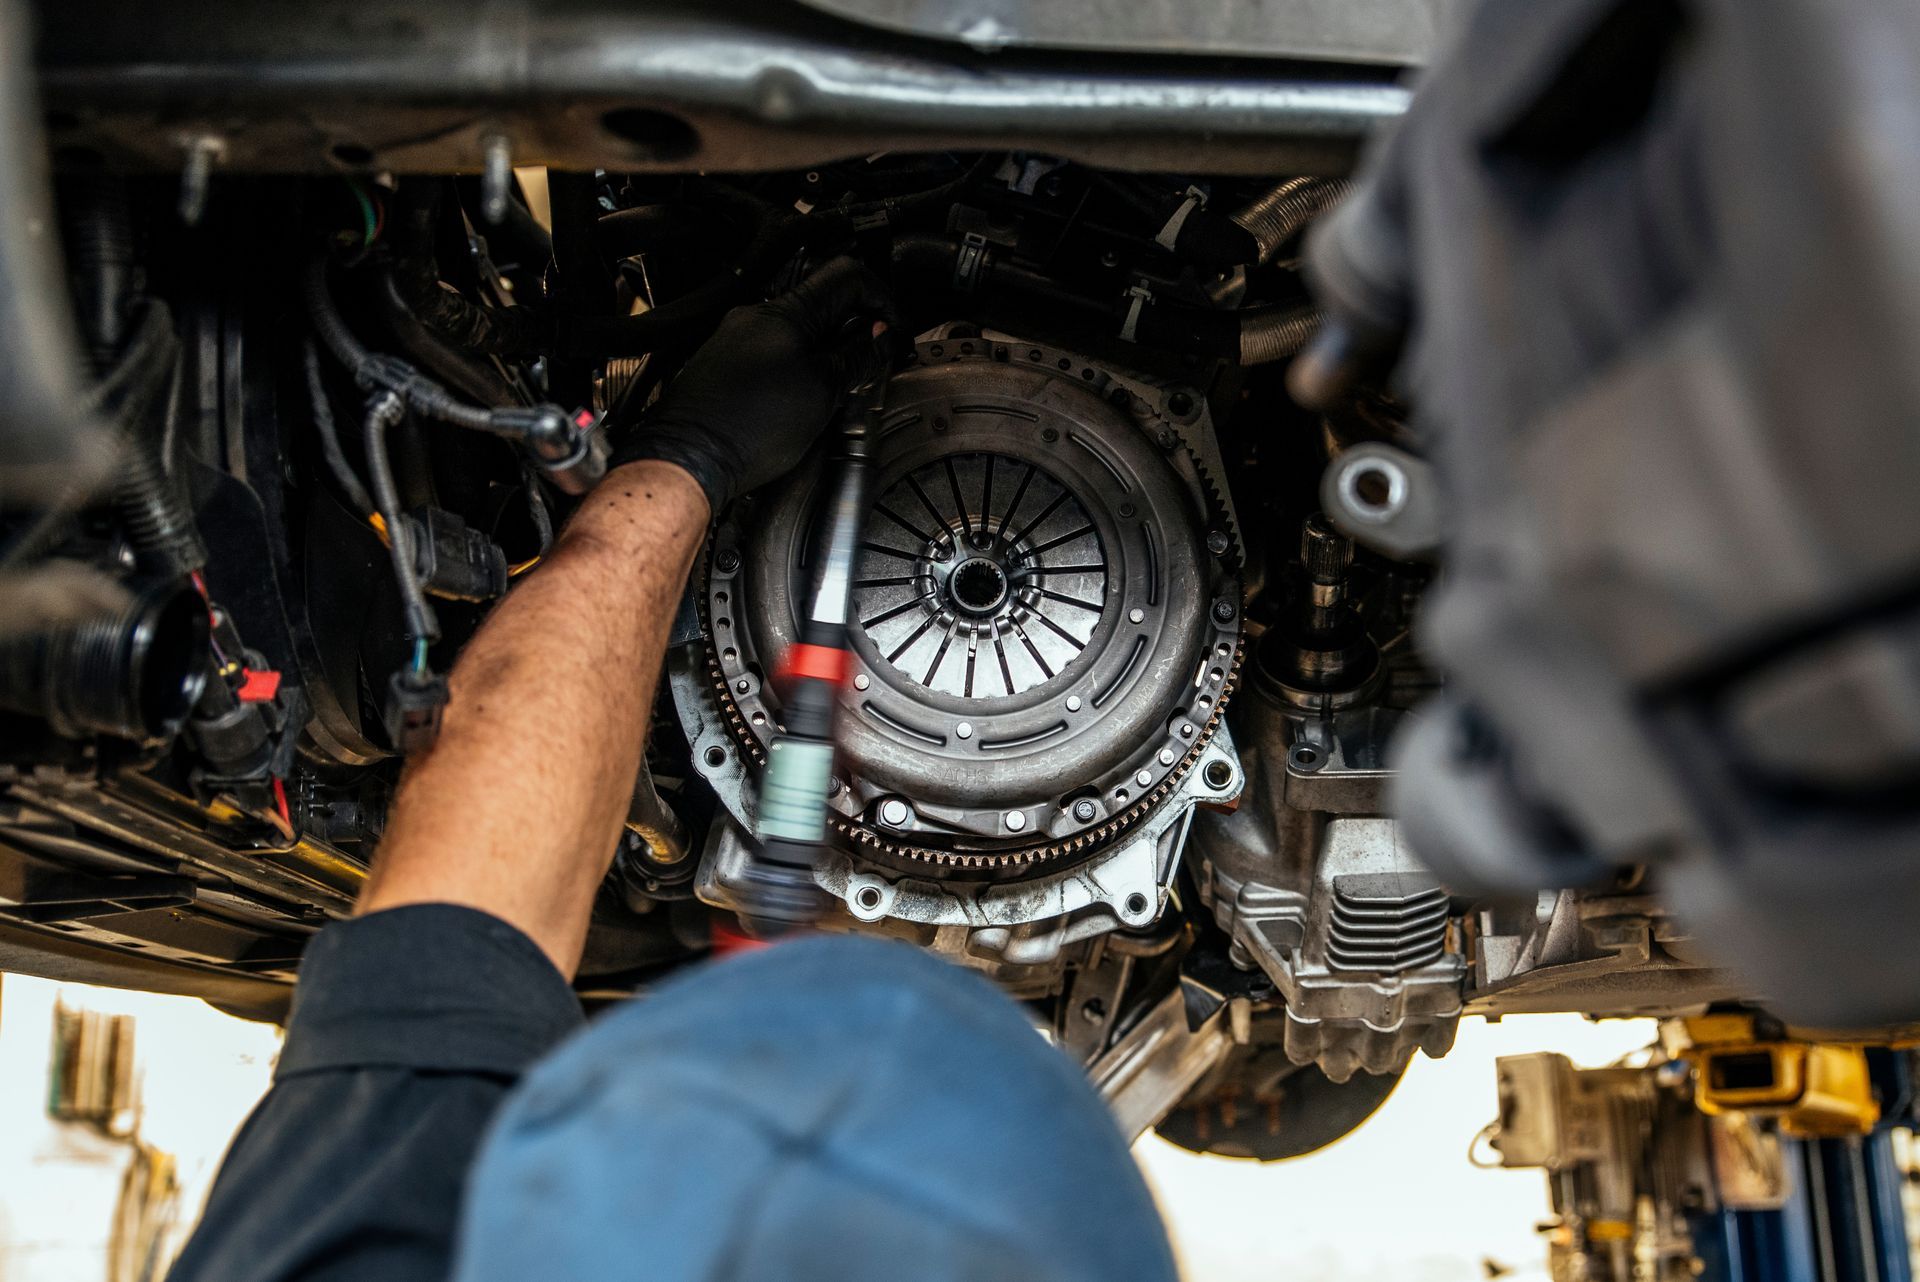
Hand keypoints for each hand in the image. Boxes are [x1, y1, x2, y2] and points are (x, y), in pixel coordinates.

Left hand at [614, 256, 894, 513]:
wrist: (689, 457)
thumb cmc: (749, 427)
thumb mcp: (822, 391)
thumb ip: (856, 357)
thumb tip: (882, 334)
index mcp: (786, 312)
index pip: (849, 277)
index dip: (881, 300)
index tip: (892, 333)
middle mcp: (758, 315)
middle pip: (824, 304)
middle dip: (855, 331)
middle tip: (870, 365)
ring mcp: (740, 337)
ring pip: (801, 331)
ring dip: (829, 351)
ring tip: (836, 389)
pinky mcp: (728, 362)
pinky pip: (777, 352)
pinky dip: (801, 366)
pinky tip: (803, 399)